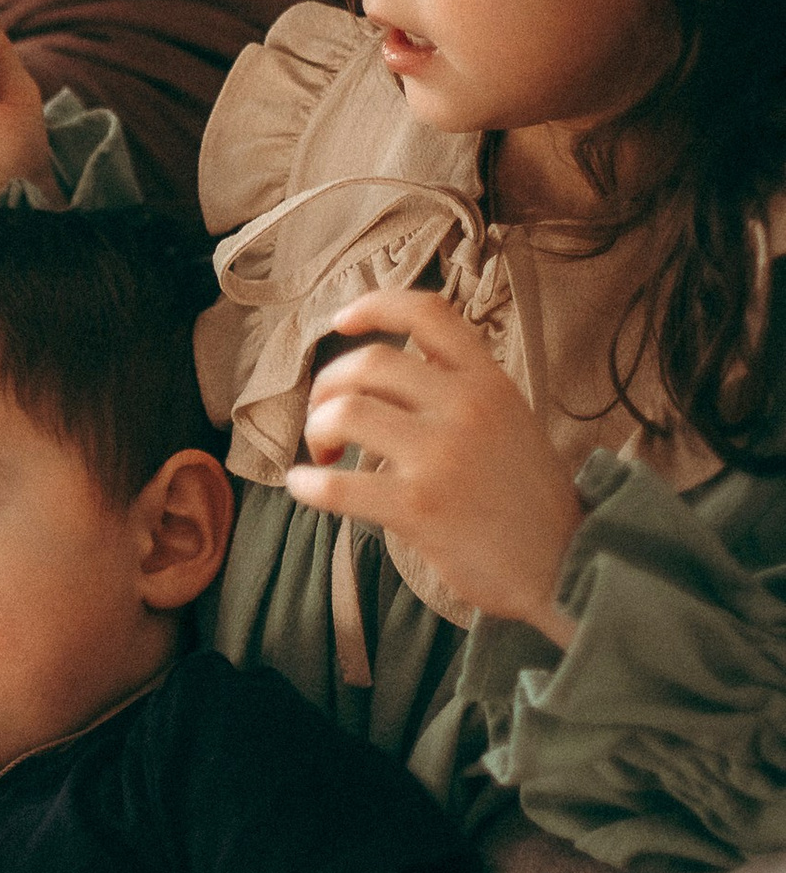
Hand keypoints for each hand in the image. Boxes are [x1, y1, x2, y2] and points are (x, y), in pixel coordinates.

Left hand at [286, 291, 585, 634]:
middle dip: (328, 386)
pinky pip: (338, 485)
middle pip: (369, 362)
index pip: (427, 313)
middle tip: (324, 419)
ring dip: (318, 428)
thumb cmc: (528, 498)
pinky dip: (308, 483)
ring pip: (346, 412)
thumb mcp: (511, 421)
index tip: (340, 321)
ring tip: (324, 454)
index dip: (374, 306)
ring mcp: (442, 455)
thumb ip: (462, 389)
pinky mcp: (419, 507)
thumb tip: (395, 365)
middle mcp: (466, 407)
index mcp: (489, 381)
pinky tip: (304, 486)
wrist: (568, 566)